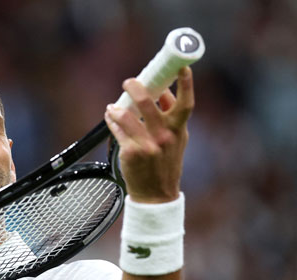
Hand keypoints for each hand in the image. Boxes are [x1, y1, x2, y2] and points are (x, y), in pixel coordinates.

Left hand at [104, 66, 193, 203]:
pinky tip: (110, 117)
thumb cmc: (165, 164)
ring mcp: (147, 145)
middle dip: (136, 88)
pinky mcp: (131, 153)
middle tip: (129, 81)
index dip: (186, 84)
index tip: (182, 67)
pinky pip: (117, 130)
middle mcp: (165, 136)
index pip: (186, 104)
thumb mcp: (176, 140)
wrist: (156, 195)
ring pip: (127, 116)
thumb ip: (170, 116)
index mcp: (179, 130)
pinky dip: (112, 121)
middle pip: (148, 103)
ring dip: (118, 107)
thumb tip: (163, 91)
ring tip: (113, 106)